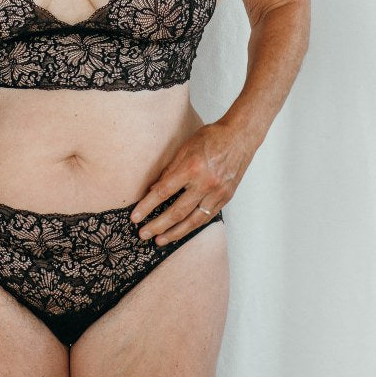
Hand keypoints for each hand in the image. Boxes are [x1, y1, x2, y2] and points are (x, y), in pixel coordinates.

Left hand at [130, 121, 251, 244]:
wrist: (240, 136)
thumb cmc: (212, 137)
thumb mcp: (185, 148)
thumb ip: (170, 170)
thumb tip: (154, 188)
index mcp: (192, 167)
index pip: (164, 192)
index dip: (147, 206)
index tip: (135, 217)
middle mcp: (205, 183)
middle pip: (177, 211)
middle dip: (158, 225)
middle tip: (143, 234)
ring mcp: (217, 193)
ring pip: (193, 220)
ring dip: (175, 233)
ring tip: (160, 240)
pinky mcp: (225, 198)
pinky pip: (206, 217)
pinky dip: (192, 226)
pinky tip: (181, 231)